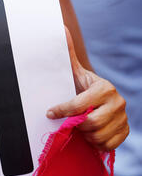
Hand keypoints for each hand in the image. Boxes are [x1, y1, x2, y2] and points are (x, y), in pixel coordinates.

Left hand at [46, 27, 128, 150]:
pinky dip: (95, 144)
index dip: (62, 111)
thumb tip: (60, 29)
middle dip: (76, 125)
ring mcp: (123, 118)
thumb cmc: (81, 87)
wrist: (98, 101)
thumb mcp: (75, 73)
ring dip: (85, 135)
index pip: (80, 105)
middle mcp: (118, 102)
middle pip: (90, 123)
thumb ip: (67, 55)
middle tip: (70, 122)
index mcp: (104, 88)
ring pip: (98, 136)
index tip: (50, 113)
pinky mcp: (125, 132)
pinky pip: (107, 146)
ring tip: (80, 128)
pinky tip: (90, 135)